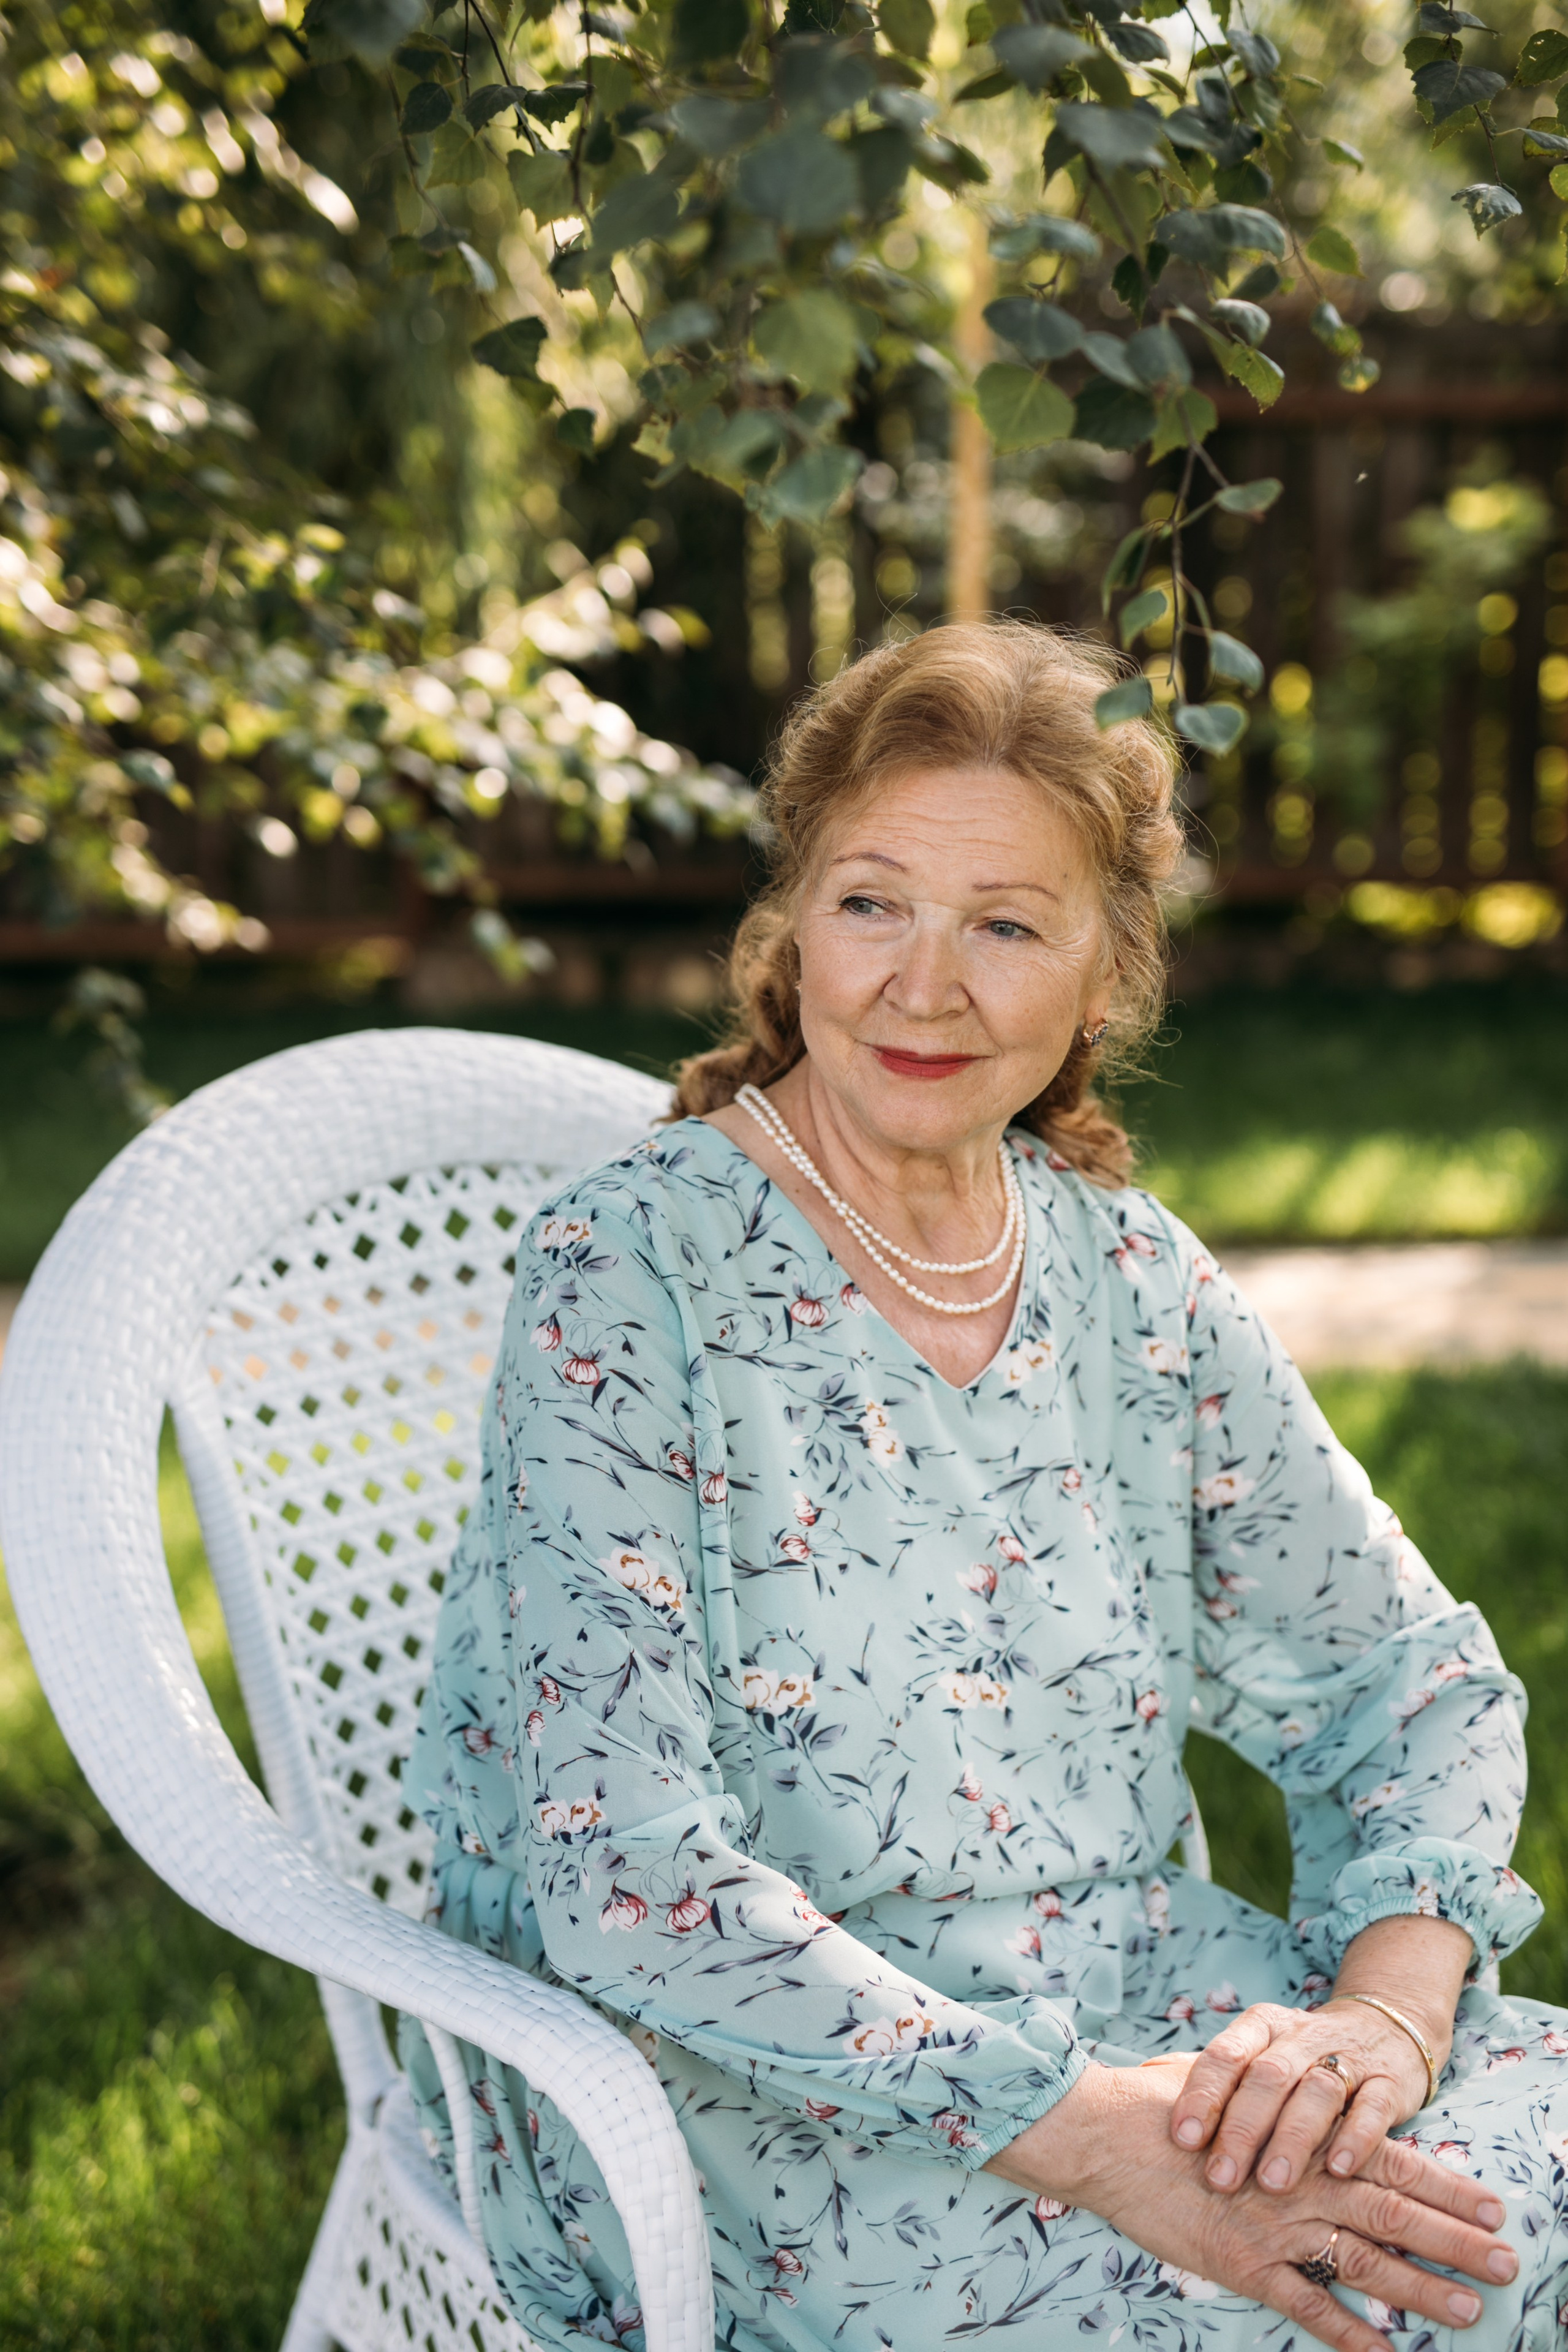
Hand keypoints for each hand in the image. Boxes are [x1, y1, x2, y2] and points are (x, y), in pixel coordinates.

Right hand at [990, 2058, 1516, 2351]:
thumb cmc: (1163, 2098)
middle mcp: (1300, 2181)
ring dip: (1420, 2288)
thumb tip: (1300, 2091)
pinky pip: (1306, 2306)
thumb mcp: (1227, 2078)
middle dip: (1454, 2237)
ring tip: (1468, 2310)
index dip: (1444, 2181)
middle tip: (1504, 2260)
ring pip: (1364, 2261)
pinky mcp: (1244, 2264)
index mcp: (1301, 2135)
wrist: (1106, 2132)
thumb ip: (1270, 2095)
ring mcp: (1274, 2226)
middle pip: (1393, 2210)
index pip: (1389, 2157)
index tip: (1491, 2203)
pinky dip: (1347, 2333)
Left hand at [1167, 1998, 1438, 2195]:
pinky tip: (1337, 2169)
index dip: (1201, 2096)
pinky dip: (1355, 2138)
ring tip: (1272, 2184)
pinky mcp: (1389, 2083)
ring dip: (1292, 2139)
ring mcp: (1347, 2058)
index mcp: (1260, 2028)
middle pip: (1266, 2078)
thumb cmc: (1300, 2058)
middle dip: (1241, 2129)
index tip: (1181, 2140)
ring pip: (1316, 2093)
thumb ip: (1209, 2072)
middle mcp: (1300, 2037)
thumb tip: (1138, 2079)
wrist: (1383, 2029)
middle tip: (1220, 2179)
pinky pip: (1372, 2108)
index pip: (1223, 2056)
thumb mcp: (1255, 2053)